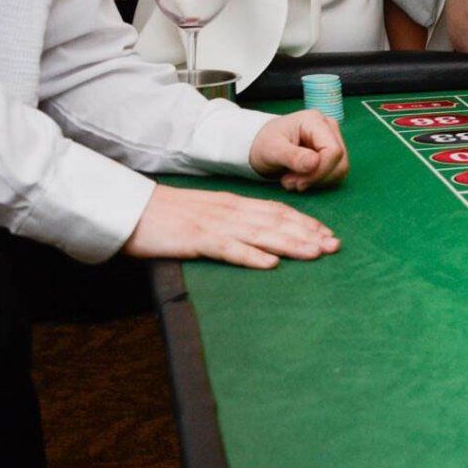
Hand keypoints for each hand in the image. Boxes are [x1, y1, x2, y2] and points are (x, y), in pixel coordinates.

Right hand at [122, 184, 340, 269]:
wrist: (132, 209)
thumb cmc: (168, 215)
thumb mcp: (207, 212)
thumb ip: (232, 220)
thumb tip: (258, 236)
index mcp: (234, 204)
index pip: (277, 211)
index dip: (305, 222)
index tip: (327, 233)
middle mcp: (231, 211)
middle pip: (277, 221)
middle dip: (309, 233)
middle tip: (335, 245)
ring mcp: (215, 225)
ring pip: (261, 234)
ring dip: (291, 243)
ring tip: (316, 253)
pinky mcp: (196, 240)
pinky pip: (229, 249)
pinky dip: (251, 256)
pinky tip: (271, 264)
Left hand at [249, 109, 349, 190]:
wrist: (262, 145)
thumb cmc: (265, 143)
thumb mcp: (272, 150)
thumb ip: (293, 156)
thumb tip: (314, 163)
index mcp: (315, 121)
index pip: (334, 151)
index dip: (320, 171)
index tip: (297, 183)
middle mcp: (329, 128)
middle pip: (340, 161)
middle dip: (316, 178)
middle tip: (290, 183)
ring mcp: (333, 140)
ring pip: (340, 170)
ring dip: (316, 182)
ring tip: (292, 181)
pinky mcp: (333, 154)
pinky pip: (335, 174)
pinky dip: (318, 182)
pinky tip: (300, 179)